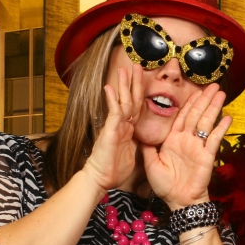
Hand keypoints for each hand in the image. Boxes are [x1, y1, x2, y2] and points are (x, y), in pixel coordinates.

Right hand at [80, 64, 143, 191]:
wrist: (100, 179)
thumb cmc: (114, 170)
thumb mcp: (132, 155)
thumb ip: (137, 144)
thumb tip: (144, 140)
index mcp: (128, 130)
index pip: (136, 107)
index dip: (140, 93)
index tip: (143, 79)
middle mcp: (122, 125)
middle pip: (131, 100)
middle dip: (133, 82)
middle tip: (135, 65)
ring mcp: (115, 127)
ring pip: (122, 102)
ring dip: (123, 85)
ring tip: (123, 69)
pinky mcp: (110, 131)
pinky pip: (114, 113)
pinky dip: (113, 100)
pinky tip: (110, 88)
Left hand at [142, 83, 230, 210]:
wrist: (178, 201)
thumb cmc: (165, 185)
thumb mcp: (150, 163)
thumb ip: (147, 147)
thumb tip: (139, 132)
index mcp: (173, 139)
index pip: (182, 116)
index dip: (188, 102)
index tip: (194, 89)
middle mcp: (187, 140)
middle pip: (196, 114)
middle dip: (204, 99)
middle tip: (212, 85)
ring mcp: (198, 147)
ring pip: (206, 122)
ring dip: (213, 107)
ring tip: (220, 93)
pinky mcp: (207, 156)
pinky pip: (214, 139)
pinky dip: (221, 128)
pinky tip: (227, 117)